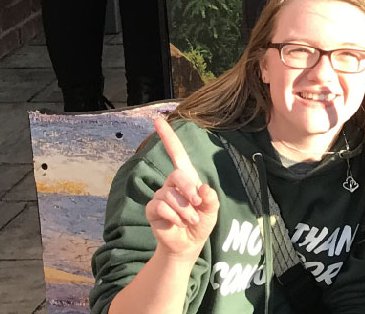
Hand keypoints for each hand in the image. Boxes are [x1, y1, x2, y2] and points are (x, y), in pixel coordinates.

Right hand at [146, 114, 218, 256]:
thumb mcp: (212, 210)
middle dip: (190, 190)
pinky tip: (177, 223)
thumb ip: (211, 198)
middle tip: (198, 205)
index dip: (168, 136)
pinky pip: (160, 206)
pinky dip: (174, 216)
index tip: (158, 119)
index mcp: (187, 178)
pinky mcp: (152, 209)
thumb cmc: (201, 222)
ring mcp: (160, 196)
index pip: (177, 153)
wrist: (188, 244)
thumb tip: (203, 188)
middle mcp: (171, 183)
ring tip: (190, 219)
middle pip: (178, 175)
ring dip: (185, 210)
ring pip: (170, 194)